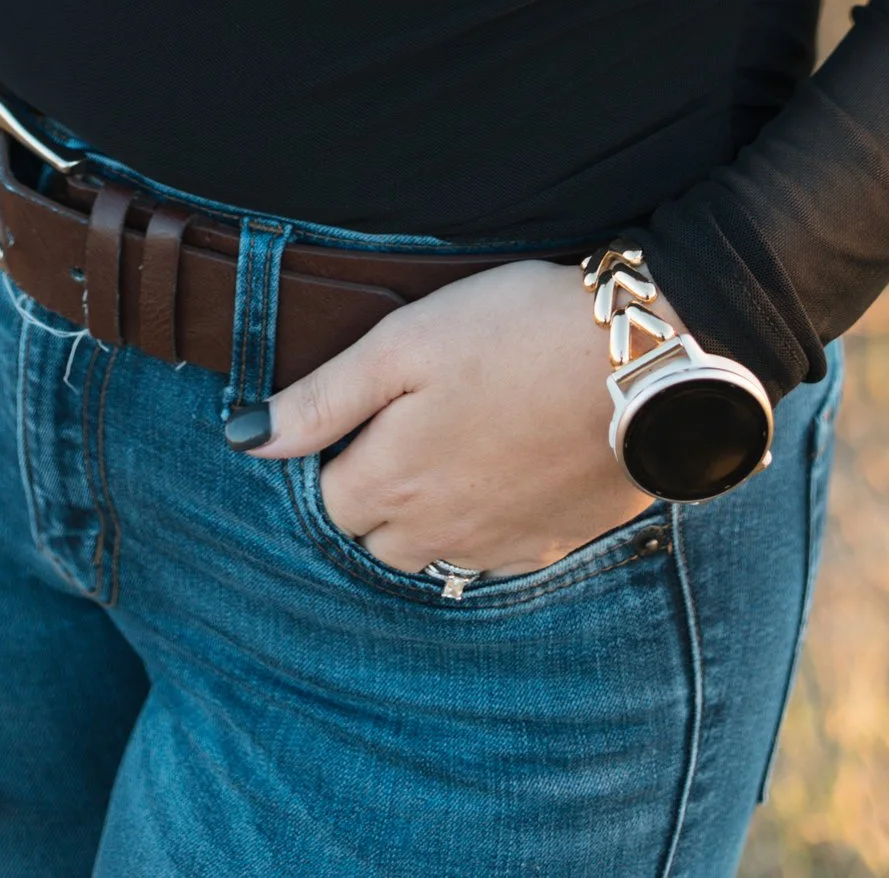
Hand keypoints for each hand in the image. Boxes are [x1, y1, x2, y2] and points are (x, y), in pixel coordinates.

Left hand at [246, 258, 651, 577]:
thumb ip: (322, 398)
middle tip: (404, 422)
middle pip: (373, 535)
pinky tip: (501, 471)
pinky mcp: (549, 546)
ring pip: (431, 552)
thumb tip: (245, 440)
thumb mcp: (404, 344)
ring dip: (424, 514)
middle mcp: (437, 534)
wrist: (644, 362)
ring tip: (452, 443)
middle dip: (372, 492)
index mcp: (391, 484)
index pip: (324, 499)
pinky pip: (490, 557)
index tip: (362, 409)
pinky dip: (481, 524)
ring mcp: (497, 548)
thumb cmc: (516, 332)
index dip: (332, 452)